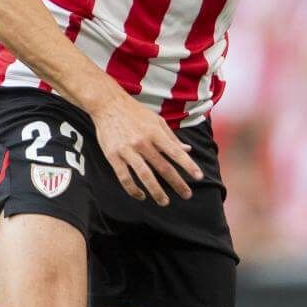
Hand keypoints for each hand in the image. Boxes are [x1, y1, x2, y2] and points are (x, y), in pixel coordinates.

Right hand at [88, 89, 202, 205]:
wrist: (107, 104)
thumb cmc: (135, 112)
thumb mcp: (157, 120)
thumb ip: (172, 137)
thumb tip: (188, 150)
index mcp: (155, 133)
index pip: (175, 152)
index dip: (188, 165)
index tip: (198, 177)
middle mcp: (142, 142)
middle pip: (163, 167)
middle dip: (177, 183)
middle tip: (187, 195)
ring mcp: (127, 150)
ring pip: (144, 176)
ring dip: (156, 191)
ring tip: (164, 202)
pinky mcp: (113, 156)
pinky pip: (124, 177)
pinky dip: (133, 189)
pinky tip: (141, 195)